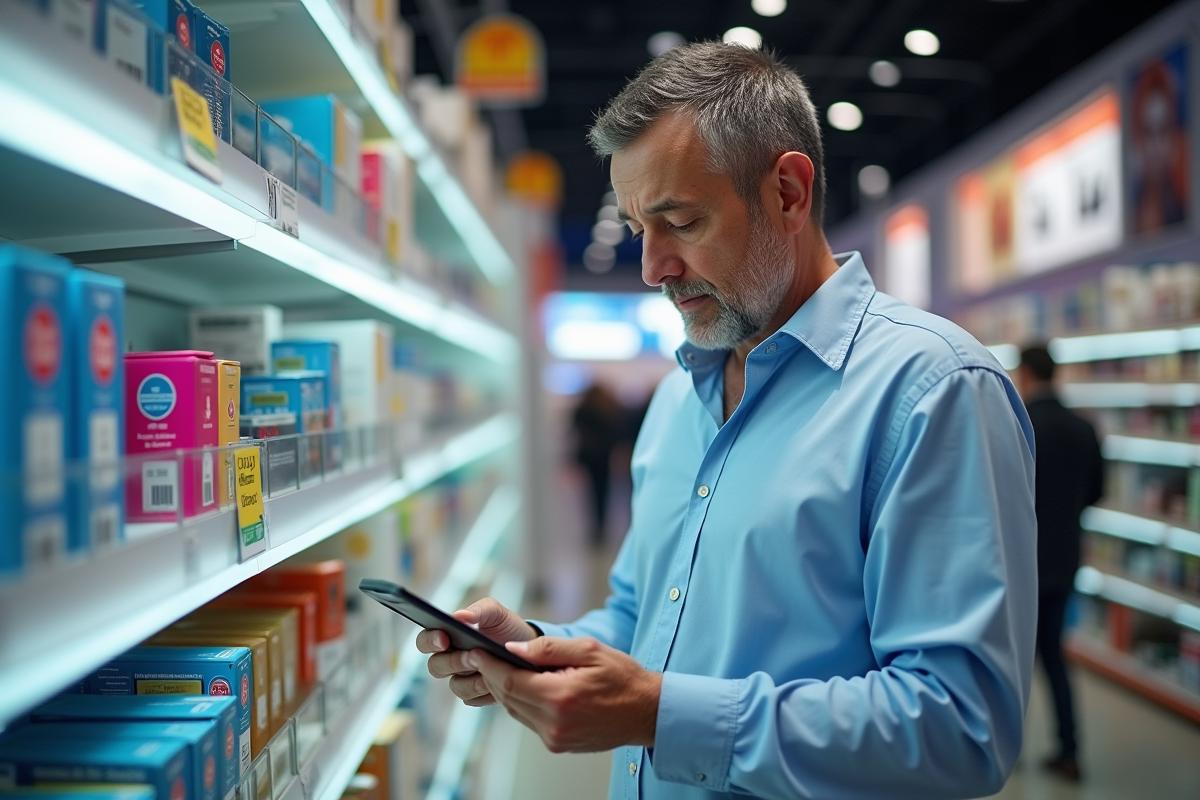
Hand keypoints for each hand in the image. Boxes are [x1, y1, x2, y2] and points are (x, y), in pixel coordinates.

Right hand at [416, 597, 537, 706]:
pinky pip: (471, 699)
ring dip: (471, 681)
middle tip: (471, 657)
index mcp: (448, 636)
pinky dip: (484, 693)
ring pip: (454, 686)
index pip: (425, 640)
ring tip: (489, 672)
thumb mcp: (496, 613)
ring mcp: (462, 678)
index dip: (430, 641)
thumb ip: (479, 610)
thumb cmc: (506, 627)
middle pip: (435, 667)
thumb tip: (459, 616)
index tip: (444, 639)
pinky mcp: (475, 695)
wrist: (528, 648)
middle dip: (453, 662)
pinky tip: (497, 685)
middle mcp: (450, 659)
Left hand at [469, 636, 661, 753]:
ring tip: (498, 668)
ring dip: (504, 689)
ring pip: (514, 711)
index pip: (508, 681)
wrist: (646, 712)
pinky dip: (521, 702)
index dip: (487, 665)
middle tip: (480, 655)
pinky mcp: (557, 744)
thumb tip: (512, 650)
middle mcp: (554, 723)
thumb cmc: (623, 678)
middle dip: (491, 675)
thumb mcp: (589, 650)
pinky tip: (523, 686)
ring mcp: (555, 738)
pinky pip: (528, 720)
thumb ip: (548, 649)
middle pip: (507, 697)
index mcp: (560, 697)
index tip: (475, 650)